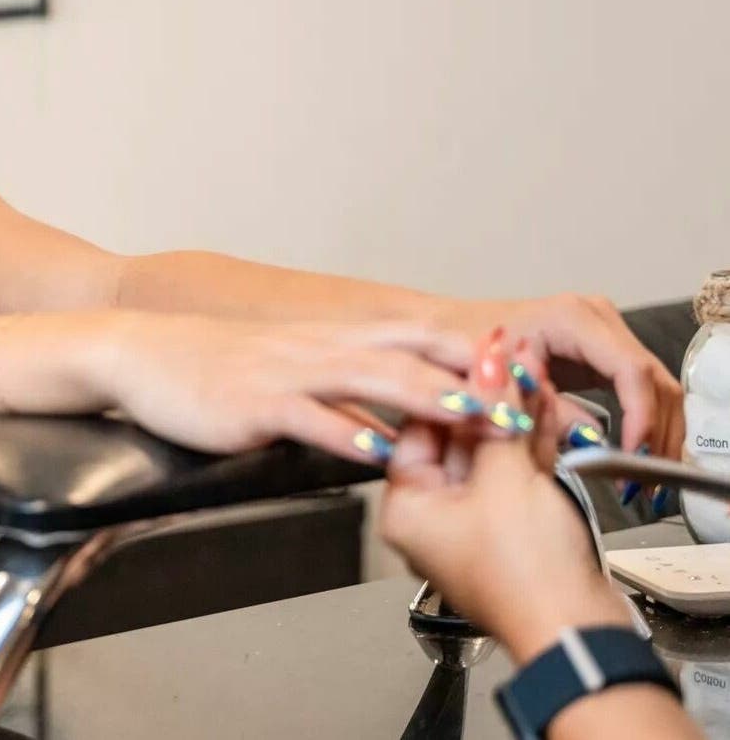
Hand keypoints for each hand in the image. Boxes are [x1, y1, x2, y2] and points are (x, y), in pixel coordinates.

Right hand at [100, 313, 490, 464]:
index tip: (529, 375)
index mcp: (333, 341)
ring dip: (431, 396)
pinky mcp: (257, 404)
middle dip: (476, 375)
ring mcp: (290, 373)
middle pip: (413, 354)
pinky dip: (348, 433)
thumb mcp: (286, 371)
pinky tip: (378, 452)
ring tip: (480, 416)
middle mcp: (321, 349)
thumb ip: (341, 394)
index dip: (478, 355)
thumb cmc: (211, 369)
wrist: (143, 353)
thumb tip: (390, 425)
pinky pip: (310, 417)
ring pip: (373, 378)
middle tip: (531, 398)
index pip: (421, 339)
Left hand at [380, 333, 633, 664]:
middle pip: (454, 435)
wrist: (578, 631)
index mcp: (405, 508)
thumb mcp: (505, 481)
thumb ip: (497, 418)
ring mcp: (472, 519)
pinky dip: (530, 439)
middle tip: (505, 352)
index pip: (416, 428)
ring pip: (489, 449)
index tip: (472, 351)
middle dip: (486, 394)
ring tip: (528, 365)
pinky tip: (543, 402)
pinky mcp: (511, 525)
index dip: (448, 387)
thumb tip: (490, 365)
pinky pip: (514, 470)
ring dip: (512, 410)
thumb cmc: (527, 581)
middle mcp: (431, 513)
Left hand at [440, 295, 682, 457]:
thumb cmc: (451, 348)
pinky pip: (637, 390)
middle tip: (647, 479)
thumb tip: (589, 439)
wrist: (437, 330)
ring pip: (653, 385)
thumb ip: (536, 412)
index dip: (640, 416)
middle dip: (656, 432)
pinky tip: (632, 457)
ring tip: (643, 477)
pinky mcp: (597, 353)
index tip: (633, 456)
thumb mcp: (486, 383)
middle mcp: (592, 318)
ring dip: (655, 433)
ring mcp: (599, 333)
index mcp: (568, 318)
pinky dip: (641, 424)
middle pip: (651, 378)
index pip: (630, 369)